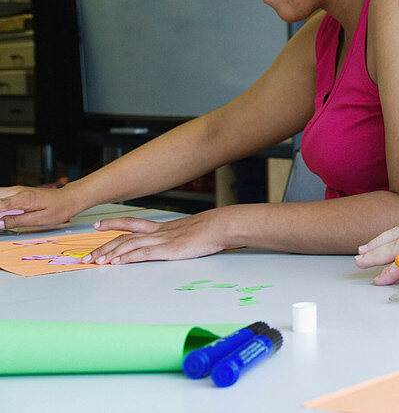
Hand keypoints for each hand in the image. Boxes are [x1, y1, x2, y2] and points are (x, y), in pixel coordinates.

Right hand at [0, 185, 80, 229]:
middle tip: (0, 221)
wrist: (69, 198)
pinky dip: (0, 203)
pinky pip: (2, 196)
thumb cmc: (59, 208)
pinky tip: (3, 214)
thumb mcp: (39, 220)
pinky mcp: (18, 192)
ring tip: (2, 218)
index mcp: (23, 198)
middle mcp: (18, 191)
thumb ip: (17, 221)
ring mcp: (17, 190)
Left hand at [82, 211, 231, 264]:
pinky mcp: (168, 250)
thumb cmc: (214, 229)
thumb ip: (183, 236)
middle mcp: (159, 232)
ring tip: (95, 262)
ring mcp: (163, 240)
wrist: (223, 225)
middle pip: (124, 236)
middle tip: (86, 256)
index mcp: (164, 228)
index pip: (133, 224)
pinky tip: (116, 263)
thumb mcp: (194, 231)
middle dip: (103, 245)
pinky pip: (142, 254)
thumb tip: (183, 241)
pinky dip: (126, 258)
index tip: (99, 225)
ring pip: (129, 245)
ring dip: (110, 253)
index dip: (114, 224)